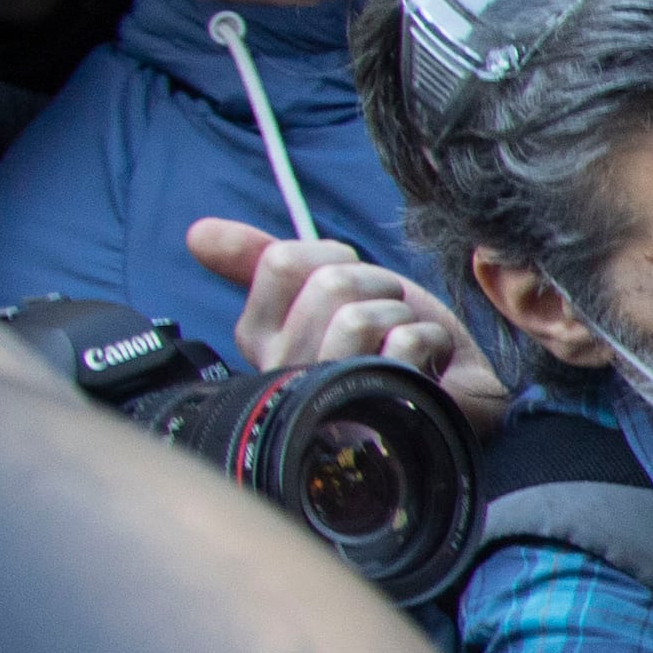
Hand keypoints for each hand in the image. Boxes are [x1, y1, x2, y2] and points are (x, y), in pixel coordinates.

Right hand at [184, 216, 505, 429]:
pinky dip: (432, 339)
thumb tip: (197, 233)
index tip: (354, 283)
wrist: (456, 384)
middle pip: (329, 286)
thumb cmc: (386, 337)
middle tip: (388, 315)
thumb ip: (260, 260)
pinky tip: (429, 364)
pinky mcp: (382, 419)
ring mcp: (331, 406)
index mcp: (261, 340)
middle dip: (378, 286)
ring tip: (406, 340)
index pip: (282, 263)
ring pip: (359, 319)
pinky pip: (403, 346)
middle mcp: (286, 377)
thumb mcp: (325, 286)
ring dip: (402, 315)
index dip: (334, 257)